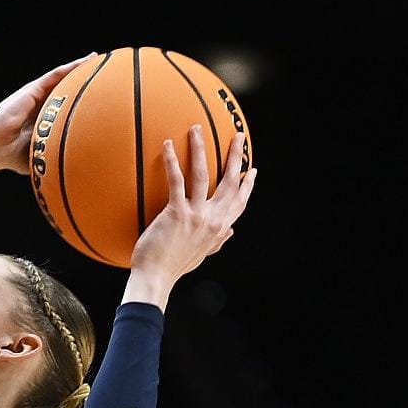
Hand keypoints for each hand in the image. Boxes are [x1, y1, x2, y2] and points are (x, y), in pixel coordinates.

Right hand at [0, 56, 96, 173]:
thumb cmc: (13, 156)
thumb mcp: (43, 153)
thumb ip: (57, 152)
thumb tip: (78, 165)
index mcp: (44, 119)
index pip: (67, 106)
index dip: (83, 100)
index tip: (101, 98)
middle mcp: (41, 104)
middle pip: (68, 89)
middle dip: (85, 81)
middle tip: (105, 75)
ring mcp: (37, 95)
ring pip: (64, 78)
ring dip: (81, 68)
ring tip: (99, 60)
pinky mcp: (33, 89)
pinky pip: (57, 74)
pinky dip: (72, 66)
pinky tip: (88, 60)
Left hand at [125, 124, 256, 286]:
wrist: (155, 279)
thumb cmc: (174, 268)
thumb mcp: (201, 255)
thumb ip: (217, 242)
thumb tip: (231, 231)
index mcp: (219, 228)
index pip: (239, 203)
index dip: (247, 185)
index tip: (252, 170)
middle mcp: (212, 220)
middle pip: (229, 182)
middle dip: (235, 157)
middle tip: (238, 136)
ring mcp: (195, 215)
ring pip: (202, 174)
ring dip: (200, 149)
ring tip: (196, 129)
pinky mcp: (176, 213)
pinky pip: (176, 181)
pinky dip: (171, 161)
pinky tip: (166, 145)